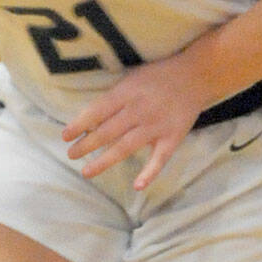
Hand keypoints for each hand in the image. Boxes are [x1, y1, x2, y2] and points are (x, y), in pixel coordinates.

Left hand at [61, 55, 211, 189]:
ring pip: (126, 147)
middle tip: (71, 155)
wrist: (196, 75)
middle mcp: (139, 111)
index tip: (65, 136)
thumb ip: (114, 98)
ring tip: (87, 172)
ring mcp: (156, 126)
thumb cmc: (158, 76)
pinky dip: (149, 173)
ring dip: (104, 161)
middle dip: (86, 145)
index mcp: (127, 93)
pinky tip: (137, 186)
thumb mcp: (132, 78)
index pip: (97, 111)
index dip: (80, 124)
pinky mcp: (172, 138)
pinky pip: (159, 159)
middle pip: (107, 132)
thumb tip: (90, 119)